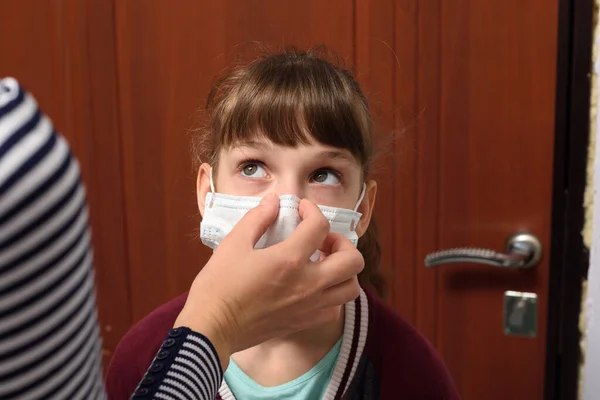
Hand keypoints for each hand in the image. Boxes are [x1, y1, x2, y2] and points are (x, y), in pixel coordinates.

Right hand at [173, 193, 363, 369]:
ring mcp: (309, 306)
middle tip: (320, 240)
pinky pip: (335, 308)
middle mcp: (307, 284)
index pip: (319, 226)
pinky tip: (314, 286)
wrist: (212, 328)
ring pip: (351, 287)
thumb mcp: (234, 243)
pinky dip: (332, 294)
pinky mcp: (304, 323)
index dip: (312, 210)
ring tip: (323, 263)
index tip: (300, 209)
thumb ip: (257, 218)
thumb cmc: (218, 286)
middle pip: (352, 260)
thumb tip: (274, 202)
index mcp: (289, 260)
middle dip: (341, 242)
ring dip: (343, 270)